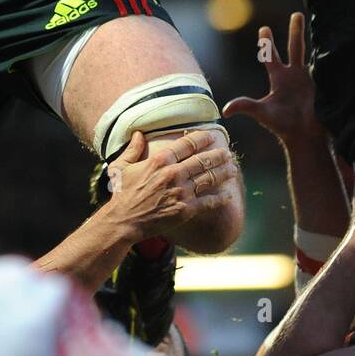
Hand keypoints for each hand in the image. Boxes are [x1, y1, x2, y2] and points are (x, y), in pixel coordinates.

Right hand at [105, 130, 236, 240]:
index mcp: (160, 161)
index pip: (187, 144)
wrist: (123, 222)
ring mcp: (181, 192)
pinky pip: (209, 202)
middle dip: (219, 155)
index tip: (212, 135)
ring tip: (233, 169)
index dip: (202, 138)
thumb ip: (132, 149)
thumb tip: (139, 133)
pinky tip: (229, 195)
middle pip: (204, 160)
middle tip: (228, 153)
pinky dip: (221, 198)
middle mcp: (173, 174)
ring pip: (210, 178)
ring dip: (224, 172)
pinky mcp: (186, 210)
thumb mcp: (121, 167)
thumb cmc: (122, 194)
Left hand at [223, 14, 321, 145]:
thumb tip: (225, 111)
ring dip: (317, 40)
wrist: (305, 137)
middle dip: (296, 31)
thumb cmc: (283, 125)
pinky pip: (326, 68)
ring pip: (313, 54)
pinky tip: (338, 43)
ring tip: (323, 23)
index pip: (271, 56)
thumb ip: (246, 106)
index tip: (264, 28)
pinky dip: (330, 57)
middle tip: (297, 14)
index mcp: (280, 78)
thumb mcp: (262, 113)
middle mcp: (294, 76)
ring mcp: (310, 80)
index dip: (267, 43)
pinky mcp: (323, 86)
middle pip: (295, 47)